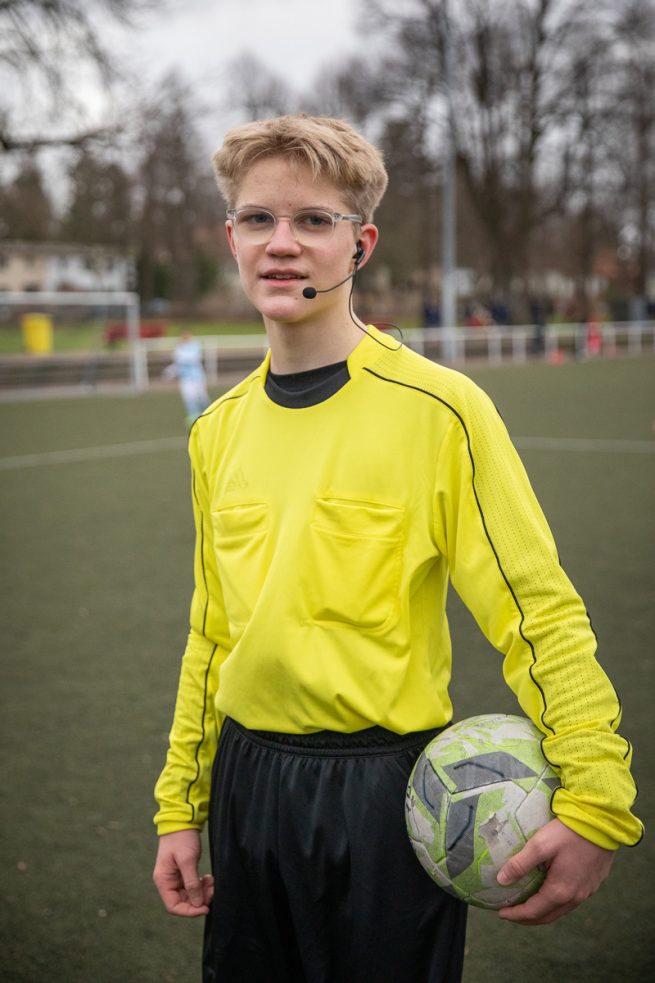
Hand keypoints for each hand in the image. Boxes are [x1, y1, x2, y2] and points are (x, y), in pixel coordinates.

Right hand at [153, 829, 213, 916]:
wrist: (183, 819)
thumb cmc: (182, 838)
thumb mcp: (188, 860)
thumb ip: (192, 883)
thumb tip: (198, 903)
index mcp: (163, 880)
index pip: (173, 906)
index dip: (189, 911)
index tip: (205, 908)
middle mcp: (167, 881)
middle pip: (183, 901)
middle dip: (199, 899)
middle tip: (213, 890)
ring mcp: (175, 876)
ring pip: (189, 894)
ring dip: (202, 891)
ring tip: (212, 882)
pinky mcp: (184, 871)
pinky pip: (193, 885)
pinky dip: (201, 884)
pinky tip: (209, 878)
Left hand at [496, 818, 614, 924]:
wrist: (601, 823)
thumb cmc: (568, 833)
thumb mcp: (539, 845)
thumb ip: (520, 864)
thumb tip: (501, 880)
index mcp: (559, 891)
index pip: (533, 911)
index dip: (515, 914)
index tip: (500, 913)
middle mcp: (574, 898)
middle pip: (547, 917)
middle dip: (527, 918)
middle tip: (511, 913)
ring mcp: (586, 893)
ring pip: (560, 911)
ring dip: (542, 912)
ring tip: (527, 905)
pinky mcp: (592, 884)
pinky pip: (570, 902)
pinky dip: (554, 904)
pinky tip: (548, 894)